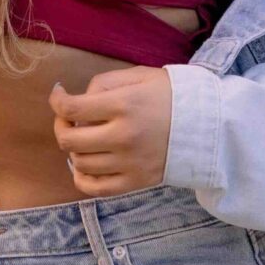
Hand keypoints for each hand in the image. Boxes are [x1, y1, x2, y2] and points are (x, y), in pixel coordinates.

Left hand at [49, 67, 172, 195]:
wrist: (207, 126)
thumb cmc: (170, 96)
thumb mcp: (139, 76)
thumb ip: (104, 83)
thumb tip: (78, 100)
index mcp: (124, 105)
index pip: (72, 108)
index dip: (57, 99)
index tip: (59, 94)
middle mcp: (123, 136)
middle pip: (69, 139)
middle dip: (61, 126)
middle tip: (69, 118)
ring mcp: (129, 163)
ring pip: (79, 163)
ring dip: (73, 149)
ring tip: (85, 137)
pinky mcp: (135, 183)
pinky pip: (94, 188)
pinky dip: (81, 177)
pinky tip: (85, 163)